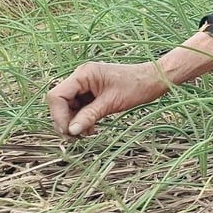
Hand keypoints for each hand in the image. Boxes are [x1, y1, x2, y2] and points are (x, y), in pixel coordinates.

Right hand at [47, 61, 170, 137]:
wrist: (155, 80)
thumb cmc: (137, 86)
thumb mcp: (112, 103)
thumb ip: (89, 115)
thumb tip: (71, 131)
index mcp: (83, 74)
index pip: (57, 96)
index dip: (58, 115)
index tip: (69, 132)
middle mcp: (81, 77)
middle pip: (61, 102)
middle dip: (66, 120)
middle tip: (76, 137)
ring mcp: (86, 84)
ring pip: (69, 107)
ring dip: (75, 122)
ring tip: (87, 133)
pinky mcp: (93, 92)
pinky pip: (80, 107)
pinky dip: (83, 119)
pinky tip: (92, 128)